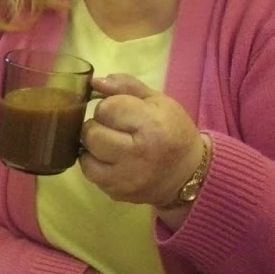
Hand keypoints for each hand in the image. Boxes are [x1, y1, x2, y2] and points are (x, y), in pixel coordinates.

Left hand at [78, 74, 205, 210]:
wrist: (188, 173)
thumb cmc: (173, 131)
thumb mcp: (158, 101)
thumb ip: (126, 87)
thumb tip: (94, 81)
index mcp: (153, 125)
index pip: (107, 108)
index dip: (110, 106)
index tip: (123, 112)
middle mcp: (138, 154)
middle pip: (91, 132)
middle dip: (98, 125)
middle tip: (114, 128)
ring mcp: (126, 177)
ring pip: (85, 154)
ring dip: (93, 146)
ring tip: (111, 143)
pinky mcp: (116, 192)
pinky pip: (89, 173)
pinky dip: (94, 163)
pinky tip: (110, 159)